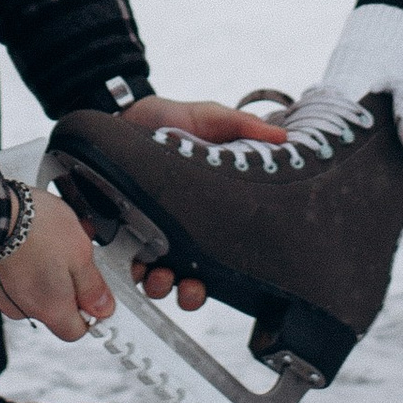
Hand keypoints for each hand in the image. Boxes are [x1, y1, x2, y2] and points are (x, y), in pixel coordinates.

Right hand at [0, 184, 113, 338]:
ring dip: (40, 273)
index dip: (89, 312)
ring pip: (31, 292)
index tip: (93, 293)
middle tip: (70, 255)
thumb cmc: (34, 228)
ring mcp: (2, 297)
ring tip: (46, 241)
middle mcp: (24, 310)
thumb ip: (93, 286)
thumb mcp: (80, 252)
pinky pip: (11, 281)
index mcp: (51, 308)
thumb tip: (103, 308)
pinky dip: (19, 267)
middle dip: (65, 284)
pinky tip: (25, 242)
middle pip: (53, 309)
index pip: (76, 330)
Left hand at [110, 92, 290, 312]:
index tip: (223, 280)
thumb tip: (282, 136)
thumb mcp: (210, 118)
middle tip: (188, 285)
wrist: (122, 111)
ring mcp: (148, 228)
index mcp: (204, 210)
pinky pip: (122, 258)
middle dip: (189, 291)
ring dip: (159, 284)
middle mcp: (177, 227)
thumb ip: (244, 126)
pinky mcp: (119, 225)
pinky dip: (126, 266)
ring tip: (160, 275)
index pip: (219, 254)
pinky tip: (131, 260)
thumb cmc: (168, 118)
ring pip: (156, 276)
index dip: (222, 276)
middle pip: (188, 276)